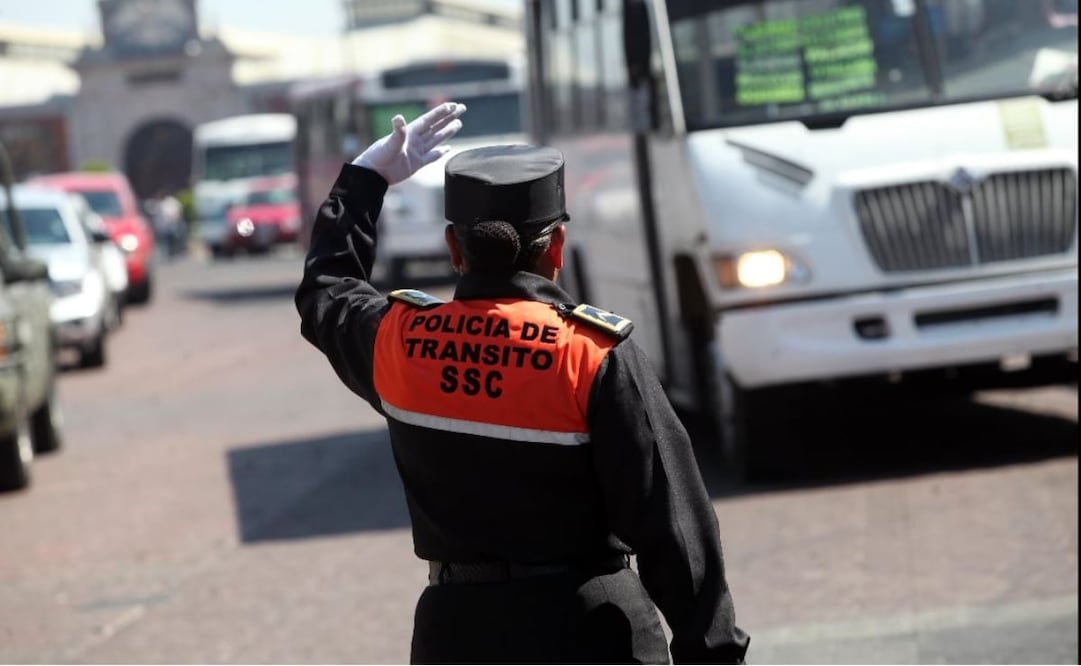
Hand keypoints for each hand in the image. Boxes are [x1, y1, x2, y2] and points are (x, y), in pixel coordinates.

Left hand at [352, 102, 466, 184]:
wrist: (374, 174)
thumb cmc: (379, 156)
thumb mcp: (388, 143)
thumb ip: (397, 132)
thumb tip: (398, 118)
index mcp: (410, 132)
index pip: (429, 120)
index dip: (441, 113)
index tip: (453, 105)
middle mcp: (415, 140)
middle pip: (436, 126)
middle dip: (449, 117)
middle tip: (462, 108)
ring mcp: (417, 151)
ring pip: (436, 139)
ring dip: (447, 132)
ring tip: (458, 124)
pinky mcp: (417, 163)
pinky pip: (432, 156)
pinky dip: (440, 152)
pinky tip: (447, 148)